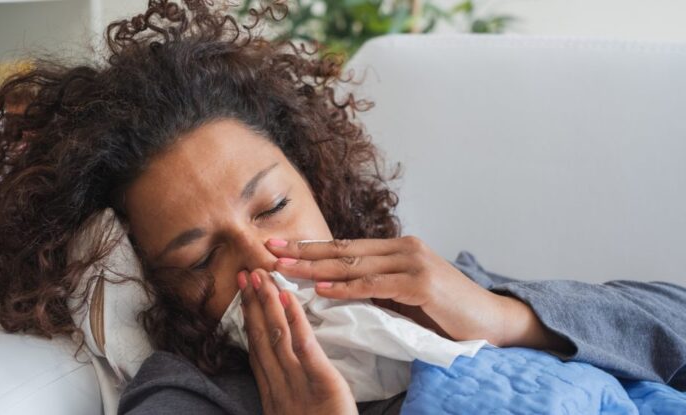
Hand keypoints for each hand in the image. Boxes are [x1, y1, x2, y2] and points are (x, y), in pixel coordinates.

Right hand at [237, 268, 356, 414]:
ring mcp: (296, 387)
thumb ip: (291, 393)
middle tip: (245, 273)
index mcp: (274, 395)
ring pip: (277, 337)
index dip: (249, 319)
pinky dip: (294, 320)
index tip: (244, 294)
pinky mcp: (321, 384)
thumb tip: (286, 367)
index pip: (258, 349)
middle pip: (262, 338)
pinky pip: (304, 347)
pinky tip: (287, 297)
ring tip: (261, 275)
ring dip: (267, 303)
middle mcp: (279, 388)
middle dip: (252, 304)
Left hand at [265, 236, 572, 351]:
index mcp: (397, 249)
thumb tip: (332, 288)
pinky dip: (347, 288)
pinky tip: (322, 289)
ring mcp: (414, 264)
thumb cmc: (444, 312)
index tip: (278, 247)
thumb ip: (374, 286)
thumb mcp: (403, 295)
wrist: (490, 322)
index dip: (311, 247)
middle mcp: (404, 248)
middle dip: (303, 251)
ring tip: (284, 268)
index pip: (346, 247)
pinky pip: (376, 286)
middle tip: (268, 249)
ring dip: (315, 268)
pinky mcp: (422, 284)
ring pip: (354, 266)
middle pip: (344, 250)